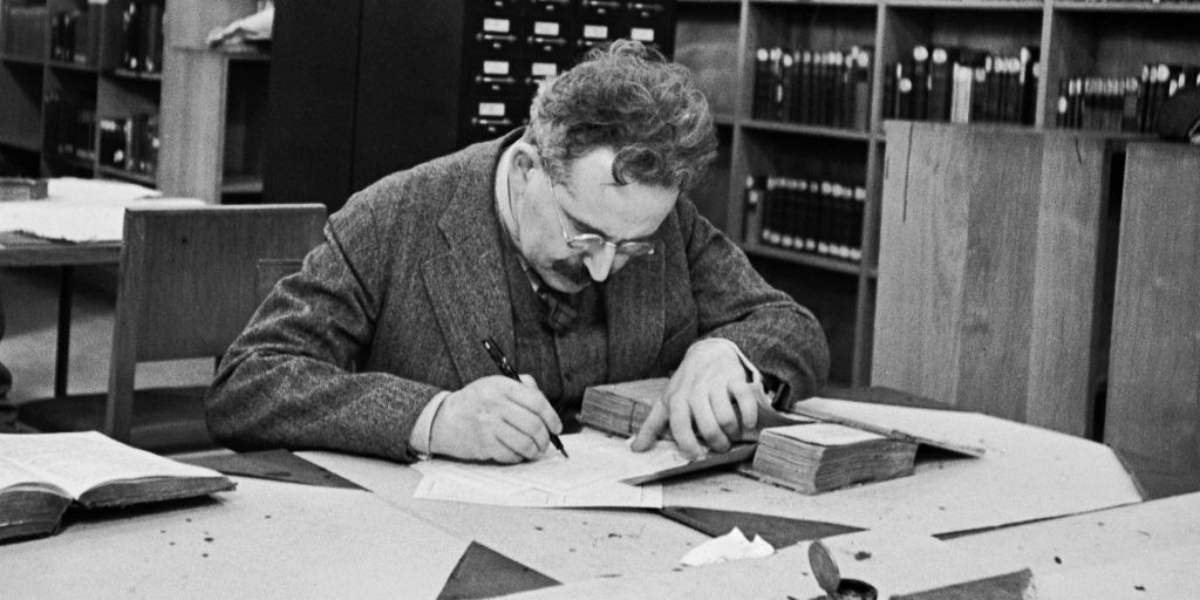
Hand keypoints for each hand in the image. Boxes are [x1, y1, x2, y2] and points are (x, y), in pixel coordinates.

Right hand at [430, 375, 562, 462]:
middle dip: (545, 438)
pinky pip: (511, 455)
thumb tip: (546, 405)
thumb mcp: (495, 384)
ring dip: (534, 451)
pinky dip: (518, 457)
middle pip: (533, 425)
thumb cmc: (475, 402)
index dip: (552, 417)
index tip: (557, 427)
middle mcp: (495, 404)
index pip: (536, 401)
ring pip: (525, 442)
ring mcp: (488, 424)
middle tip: (546, 443)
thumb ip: (522, 388)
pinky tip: (517, 453)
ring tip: (535, 450)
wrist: (444, 418)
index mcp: (501, 386)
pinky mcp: (483, 444)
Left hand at [631, 341, 766, 457]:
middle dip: (717, 443)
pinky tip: (748, 423)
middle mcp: (695, 391)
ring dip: (732, 433)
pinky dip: (749, 415)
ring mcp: (716, 384)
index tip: (696, 455)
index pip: (680, 426)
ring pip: (726, 417)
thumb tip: (636, 449)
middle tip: (721, 446)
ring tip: (732, 435)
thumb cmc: (686, 384)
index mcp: (677, 399)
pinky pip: (745, 400)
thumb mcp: (665, 402)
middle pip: (707, 426)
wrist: (708, 353)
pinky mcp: (735, 378)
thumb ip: (651, 426)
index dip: (688, 444)